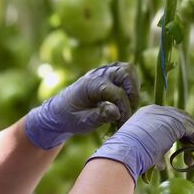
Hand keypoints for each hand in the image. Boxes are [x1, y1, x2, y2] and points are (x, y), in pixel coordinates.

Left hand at [24, 63, 140, 149]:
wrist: (60, 111)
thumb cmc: (70, 117)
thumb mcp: (82, 122)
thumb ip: (99, 116)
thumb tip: (117, 112)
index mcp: (91, 85)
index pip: (118, 93)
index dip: (125, 110)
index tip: (122, 123)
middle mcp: (99, 74)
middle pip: (126, 72)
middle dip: (133, 93)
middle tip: (129, 111)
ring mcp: (104, 71)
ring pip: (128, 70)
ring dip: (133, 87)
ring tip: (128, 105)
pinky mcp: (108, 74)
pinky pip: (126, 73)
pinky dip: (130, 84)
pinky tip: (124, 100)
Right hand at [87, 105, 193, 181]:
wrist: (124, 154)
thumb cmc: (128, 157)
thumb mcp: (142, 151)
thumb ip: (154, 153)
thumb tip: (162, 164)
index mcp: (146, 115)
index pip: (169, 121)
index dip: (178, 136)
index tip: (182, 150)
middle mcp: (157, 111)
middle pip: (182, 121)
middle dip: (188, 139)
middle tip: (191, 156)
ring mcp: (167, 115)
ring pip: (190, 126)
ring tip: (193, 160)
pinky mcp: (176, 123)